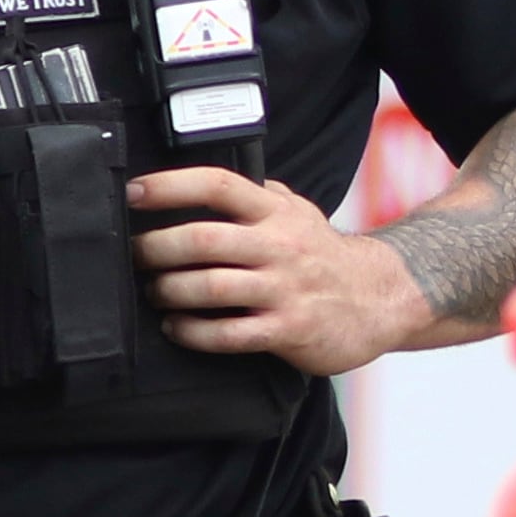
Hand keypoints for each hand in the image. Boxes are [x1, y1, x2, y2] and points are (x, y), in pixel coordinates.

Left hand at [129, 163, 431, 374]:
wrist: (380, 299)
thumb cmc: (326, 259)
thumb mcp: (301, 213)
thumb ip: (262, 195)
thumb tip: (213, 181)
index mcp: (276, 213)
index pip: (218, 186)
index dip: (170, 186)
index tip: (134, 193)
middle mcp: (280, 246)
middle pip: (204, 239)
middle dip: (156, 248)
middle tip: (136, 256)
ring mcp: (285, 289)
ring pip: (211, 287)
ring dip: (170, 291)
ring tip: (155, 293)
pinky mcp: (289, 330)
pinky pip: (229, 334)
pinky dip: (193, 332)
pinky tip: (178, 328)